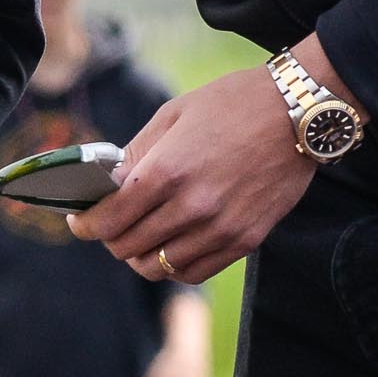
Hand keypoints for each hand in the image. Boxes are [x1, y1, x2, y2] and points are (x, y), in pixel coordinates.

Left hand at [75, 44, 343, 282]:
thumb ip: (136, 154)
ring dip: (140, 255)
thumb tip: (105, 184)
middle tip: (108, 224)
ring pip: (158, 267)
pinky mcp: (246, 240)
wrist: (298, 112)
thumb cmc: (232, 104)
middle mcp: (192, 207)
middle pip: (128, 247)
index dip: (86, 225)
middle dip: (110, 238)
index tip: (79, 222)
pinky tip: (170, 246)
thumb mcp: (173, 115)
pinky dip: (174, 265)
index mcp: (166, 172)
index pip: (109, 219)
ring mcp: (221, 228)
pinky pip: (194, 272)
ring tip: (139, 237)